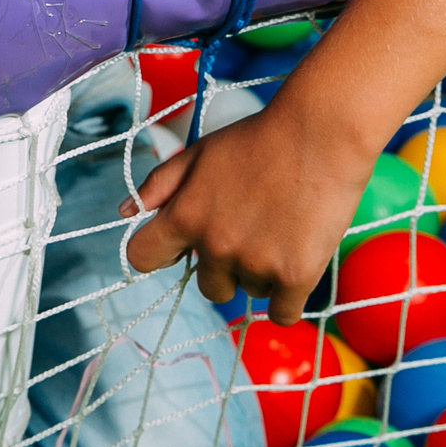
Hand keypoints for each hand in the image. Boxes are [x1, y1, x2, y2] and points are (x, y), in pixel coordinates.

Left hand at [117, 94, 376, 321]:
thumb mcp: (198, 152)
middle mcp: (215, 245)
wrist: (322, 133)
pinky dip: (287, 298)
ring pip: (249, 291)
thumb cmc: (258, 140)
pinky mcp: (295, 275)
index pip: (143, 258)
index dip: (161, 254)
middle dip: (225, 266)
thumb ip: (158, 184)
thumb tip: (124, 212)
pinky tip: (296, 266)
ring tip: (282, 229)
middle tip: (252, 229)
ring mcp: (256, 263)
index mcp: (184, 215)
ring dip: (262, 272)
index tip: (180, 248)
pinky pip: (282, 313)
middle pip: (208, 286)